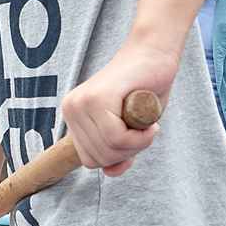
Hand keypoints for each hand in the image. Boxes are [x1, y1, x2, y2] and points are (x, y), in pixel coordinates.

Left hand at [59, 40, 176, 176]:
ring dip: (137, 145)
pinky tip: (151, 123)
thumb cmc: (144, 89)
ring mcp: (81, 103)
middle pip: (98, 158)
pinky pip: (118, 138)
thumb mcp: (130, 128)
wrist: (154, 53)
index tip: (134, 138)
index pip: (89, 160)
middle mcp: (71, 109)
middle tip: (144, 131)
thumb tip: (110, 172)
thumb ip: (118, 151)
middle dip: (128, 152)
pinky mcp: (98, 98)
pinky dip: (141, 138)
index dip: (116, 157)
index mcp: (72, 117)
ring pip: (109, 149)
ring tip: (147, 125)